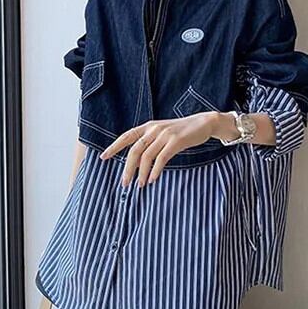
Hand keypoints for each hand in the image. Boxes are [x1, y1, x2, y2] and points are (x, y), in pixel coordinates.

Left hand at [99, 112, 218, 186]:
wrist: (204, 123)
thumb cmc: (182, 131)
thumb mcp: (162, 133)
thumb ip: (150, 143)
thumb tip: (136, 162)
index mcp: (148, 126)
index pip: (126, 136)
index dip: (114, 147)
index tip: (103, 157)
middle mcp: (153, 129)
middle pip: (134, 150)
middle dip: (127, 168)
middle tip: (124, 183)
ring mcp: (164, 134)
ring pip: (146, 156)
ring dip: (141, 173)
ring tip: (139, 185)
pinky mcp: (176, 141)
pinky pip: (161, 158)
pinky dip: (155, 171)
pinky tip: (152, 179)